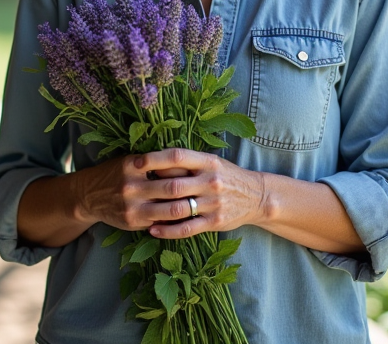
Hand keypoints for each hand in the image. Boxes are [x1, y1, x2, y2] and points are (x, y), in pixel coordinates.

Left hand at [76, 148, 266, 238]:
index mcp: (208, 162)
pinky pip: (187, 228)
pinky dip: (167, 230)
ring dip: (154, 211)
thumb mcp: (211, 163)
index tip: (136, 162)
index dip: (155, 158)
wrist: (257, 196)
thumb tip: (155, 161)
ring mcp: (213, 203)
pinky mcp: (215, 222)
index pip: (178, 157)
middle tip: (130, 189)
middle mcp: (211, 181)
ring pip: (178, 208)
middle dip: (150, 187)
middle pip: (175, 183)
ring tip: (135, 212)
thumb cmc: (227, 176)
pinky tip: (152, 230)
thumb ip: (188, 162)